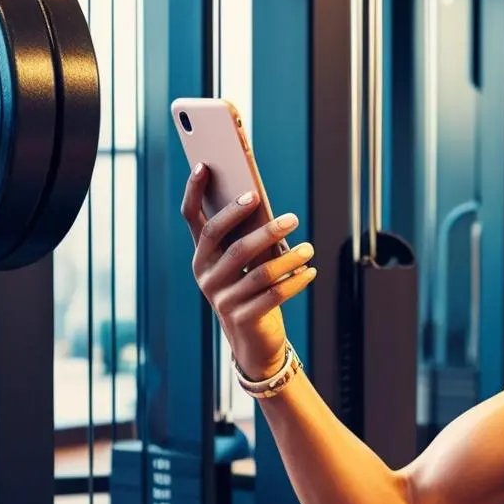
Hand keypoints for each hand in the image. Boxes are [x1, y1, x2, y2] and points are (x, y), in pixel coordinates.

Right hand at [181, 163, 317, 378]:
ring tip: (310, 248)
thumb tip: (261, 200)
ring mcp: (221, 298)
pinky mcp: (241, 317)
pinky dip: (295, 281)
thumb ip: (247, 234)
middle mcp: (205, 274)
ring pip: (259, 271)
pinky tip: (311, 271)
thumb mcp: (245, 261)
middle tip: (292, 218)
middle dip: (264, 229)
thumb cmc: (251, 287)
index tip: (205, 165)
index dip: (195, 191)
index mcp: (201, 253)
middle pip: (232, 245)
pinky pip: (273, 295)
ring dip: (289, 258)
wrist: (251, 338)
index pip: (192, 217)